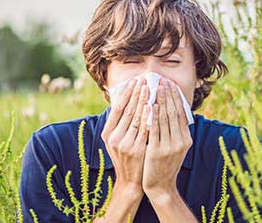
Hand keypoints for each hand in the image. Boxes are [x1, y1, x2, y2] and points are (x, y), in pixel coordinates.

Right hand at [101, 77, 150, 194]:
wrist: (130, 181)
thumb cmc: (126, 157)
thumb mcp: (118, 140)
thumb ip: (120, 123)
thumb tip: (127, 100)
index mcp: (107, 133)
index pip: (117, 108)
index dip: (126, 94)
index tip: (134, 81)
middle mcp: (114, 138)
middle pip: (127, 110)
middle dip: (136, 94)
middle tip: (144, 80)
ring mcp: (125, 144)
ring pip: (136, 118)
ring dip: (143, 101)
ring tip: (150, 88)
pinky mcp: (136, 149)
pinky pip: (144, 129)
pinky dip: (149, 117)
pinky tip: (153, 106)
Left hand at [142, 78, 192, 197]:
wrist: (160, 186)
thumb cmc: (165, 164)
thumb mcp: (176, 148)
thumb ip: (176, 131)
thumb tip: (173, 111)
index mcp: (186, 139)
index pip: (182, 113)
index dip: (176, 98)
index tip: (171, 85)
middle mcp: (180, 141)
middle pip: (174, 113)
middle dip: (168, 95)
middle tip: (163, 81)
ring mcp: (169, 146)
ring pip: (165, 118)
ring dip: (160, 101)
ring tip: (156, 87)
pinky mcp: (157, 150)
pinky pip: (154, 129)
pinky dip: (153, 115)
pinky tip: (150, 105)